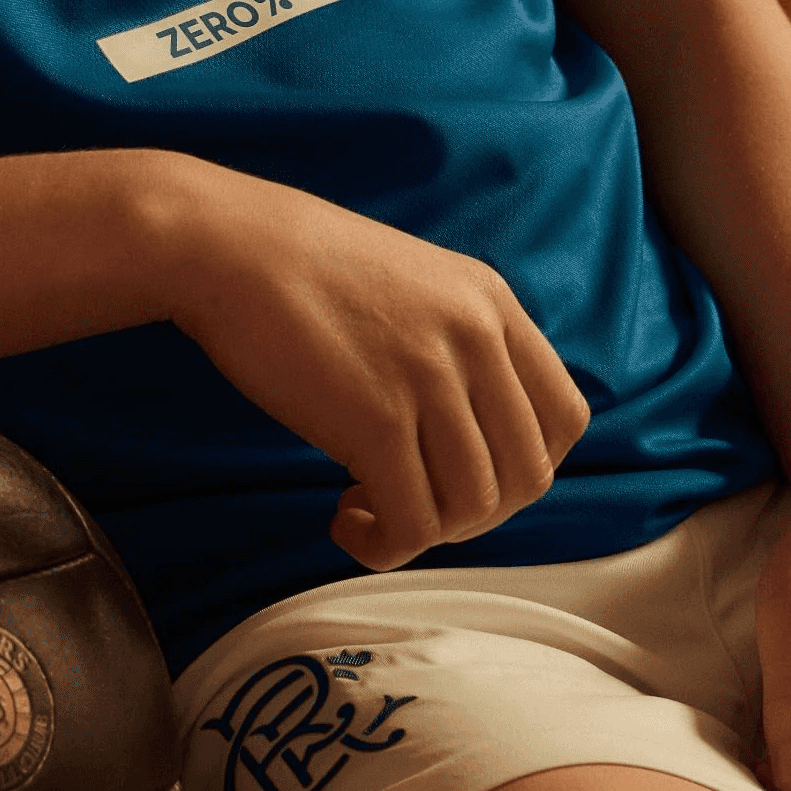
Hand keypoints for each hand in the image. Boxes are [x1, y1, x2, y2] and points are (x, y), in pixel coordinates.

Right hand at [160, 159, 589, 567]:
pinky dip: (384, 545)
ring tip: (367, 507)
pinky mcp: (375, 420)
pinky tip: (344, 520)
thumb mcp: (413, 282)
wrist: (226, 245)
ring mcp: (429, 378)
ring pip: (474, 507)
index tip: (465, 470)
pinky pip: (411, 523)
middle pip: (528, 474)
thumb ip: (455, 340)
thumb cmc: (299, 268)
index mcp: (490, 302)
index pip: (565, 418)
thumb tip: (471, 428)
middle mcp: (475, 338)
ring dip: (425, 529)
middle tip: (414, 500)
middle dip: (475, 512)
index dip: (522, 465)